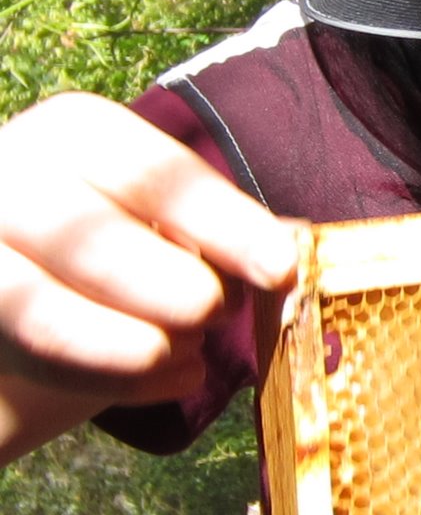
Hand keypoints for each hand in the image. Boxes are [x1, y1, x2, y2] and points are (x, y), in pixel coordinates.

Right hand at [0, 92, 297, 462]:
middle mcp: (11, 171)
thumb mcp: (162, 215)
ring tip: (190, 357)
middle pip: (85, 236)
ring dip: (127, 344)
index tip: (281, 269)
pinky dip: (100, 380)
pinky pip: (22, 351)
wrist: (28, 279)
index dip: (225, 224)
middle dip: (168, 288)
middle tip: (218, 316)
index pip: (155, 174)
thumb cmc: (114, 239)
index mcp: (79, 132)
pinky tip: (165, 381)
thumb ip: (221, 227)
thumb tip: (298, 244)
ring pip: (30, 304)